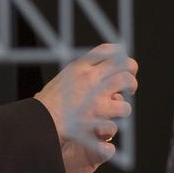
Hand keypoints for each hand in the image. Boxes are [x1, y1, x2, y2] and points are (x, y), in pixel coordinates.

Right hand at [34, 43, 137, 172]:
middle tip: (129, 81)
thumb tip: (87, 75)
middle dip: (131, 69)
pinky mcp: (101, 109)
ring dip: (130, 89)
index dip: (119, 54)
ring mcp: (97, 91)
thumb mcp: (60, 82)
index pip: (106, 50)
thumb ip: (76, 77)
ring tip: (126, 97)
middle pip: (122, 62)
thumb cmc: (47, 107)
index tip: (123, 61)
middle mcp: (90, 75)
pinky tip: (117, 114)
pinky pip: (124, 106)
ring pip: (127, 81)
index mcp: (78, 66)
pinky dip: (123, 110)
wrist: (43, 122)